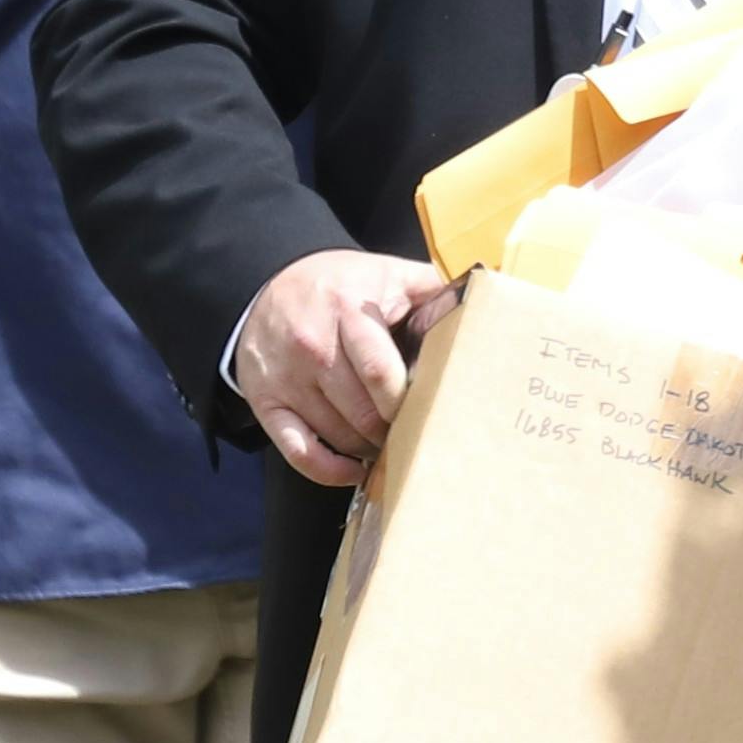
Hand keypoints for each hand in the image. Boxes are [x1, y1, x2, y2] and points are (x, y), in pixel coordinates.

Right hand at [232, 248, 455, 486]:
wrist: (264, 287)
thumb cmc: (336, 285)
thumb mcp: (383, 271)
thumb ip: (429, 288)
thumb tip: (479, 306)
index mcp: (347, 314)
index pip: (381, 373)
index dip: (407, 402)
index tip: (428, 410)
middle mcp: (313, 349)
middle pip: (363, 413)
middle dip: (394, 431)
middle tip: (413, 432)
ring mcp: (287, 380)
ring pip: (338, 437)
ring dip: (369, 449)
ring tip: (388, 444)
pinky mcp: (266, 403)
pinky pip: (298, 452)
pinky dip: (329, 470)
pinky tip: (352, 471)